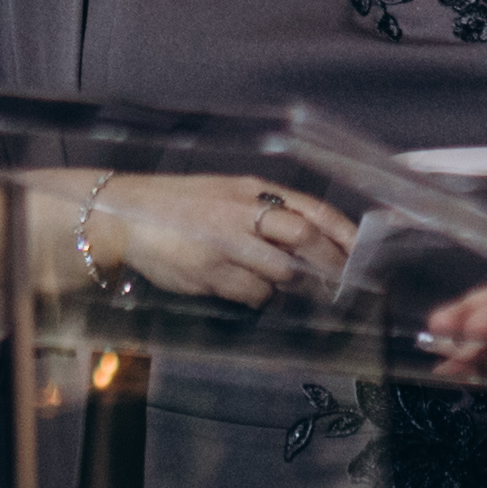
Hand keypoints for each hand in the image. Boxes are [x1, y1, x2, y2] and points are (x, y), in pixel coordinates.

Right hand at [89, 172, 356, 309]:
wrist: (125, 215)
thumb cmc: (181, 205)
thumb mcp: (227, 194)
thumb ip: (265, 212)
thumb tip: (309, 239)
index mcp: (252, 189)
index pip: (312, 209)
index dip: (343, 232)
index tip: (361, 252)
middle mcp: (242, 213)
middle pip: (305, 239)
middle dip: (329, 265)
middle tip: (340, 282)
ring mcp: (225, 243)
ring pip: (281, 272)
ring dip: (291, 285)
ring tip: (288, 287)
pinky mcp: (209, 272)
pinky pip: (252, 294)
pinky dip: (262, 298)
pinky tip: (252, 291)